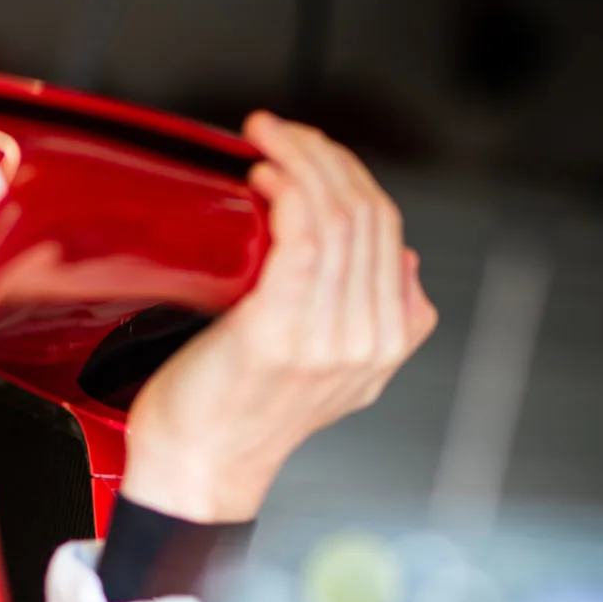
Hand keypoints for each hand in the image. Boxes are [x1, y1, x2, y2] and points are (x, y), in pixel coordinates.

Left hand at [121, 112, 437, 522]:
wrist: (197, 471)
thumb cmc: (234, 416)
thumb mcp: (333, 376)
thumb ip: (379, 322)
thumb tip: (405, 262)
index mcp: (387, 341)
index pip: (386, 229)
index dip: (348, 174)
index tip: (306, 148)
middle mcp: (366, 340)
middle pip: (366, 214)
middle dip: (324, 156)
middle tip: (280, 130)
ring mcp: (327, 339)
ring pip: (337, 217)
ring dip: (302, 161)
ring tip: (267, 137)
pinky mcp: (279, 334)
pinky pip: (302, 240)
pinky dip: (286, 194)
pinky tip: (265, 175)